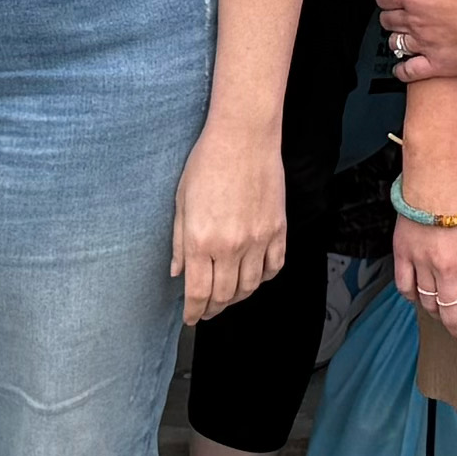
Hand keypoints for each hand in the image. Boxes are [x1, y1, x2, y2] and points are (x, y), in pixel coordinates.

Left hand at [175, 111, 288, 315]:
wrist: (244, 137)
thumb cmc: (207, 163)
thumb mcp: (181, 202)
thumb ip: (179, 242)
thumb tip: (178, 273)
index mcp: (202, 240)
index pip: (198, 293)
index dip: (193, 312)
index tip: (190, 318)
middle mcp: (231, 246)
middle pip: (225, 295)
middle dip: (213, 309)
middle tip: (207, 311)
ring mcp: (258, 239)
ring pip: (251, 286)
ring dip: (238, 297)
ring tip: (228, 297)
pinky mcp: (278, 230)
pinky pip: (274, 267)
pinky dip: (264, 278)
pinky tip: (254, 276)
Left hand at [378, 0, 456, 82]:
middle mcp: (415, 21)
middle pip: (388, 20)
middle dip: (390, 15)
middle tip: (400, 13)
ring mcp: (425, 44)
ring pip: (395, 44)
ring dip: (396, 39)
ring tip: (405, 36)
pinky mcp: (438, 64)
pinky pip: (410, 72)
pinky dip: (402, 70)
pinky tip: (402, 68)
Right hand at [394, 193, 456, 344]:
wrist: (441, 176)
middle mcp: (448, 271)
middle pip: (452, 314)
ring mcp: (423, 264)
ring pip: (428, 304)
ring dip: (438, 316)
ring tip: (446, 318)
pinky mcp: (404, 254)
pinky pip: (405, 286)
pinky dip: (412, 297)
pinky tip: (420, 299)